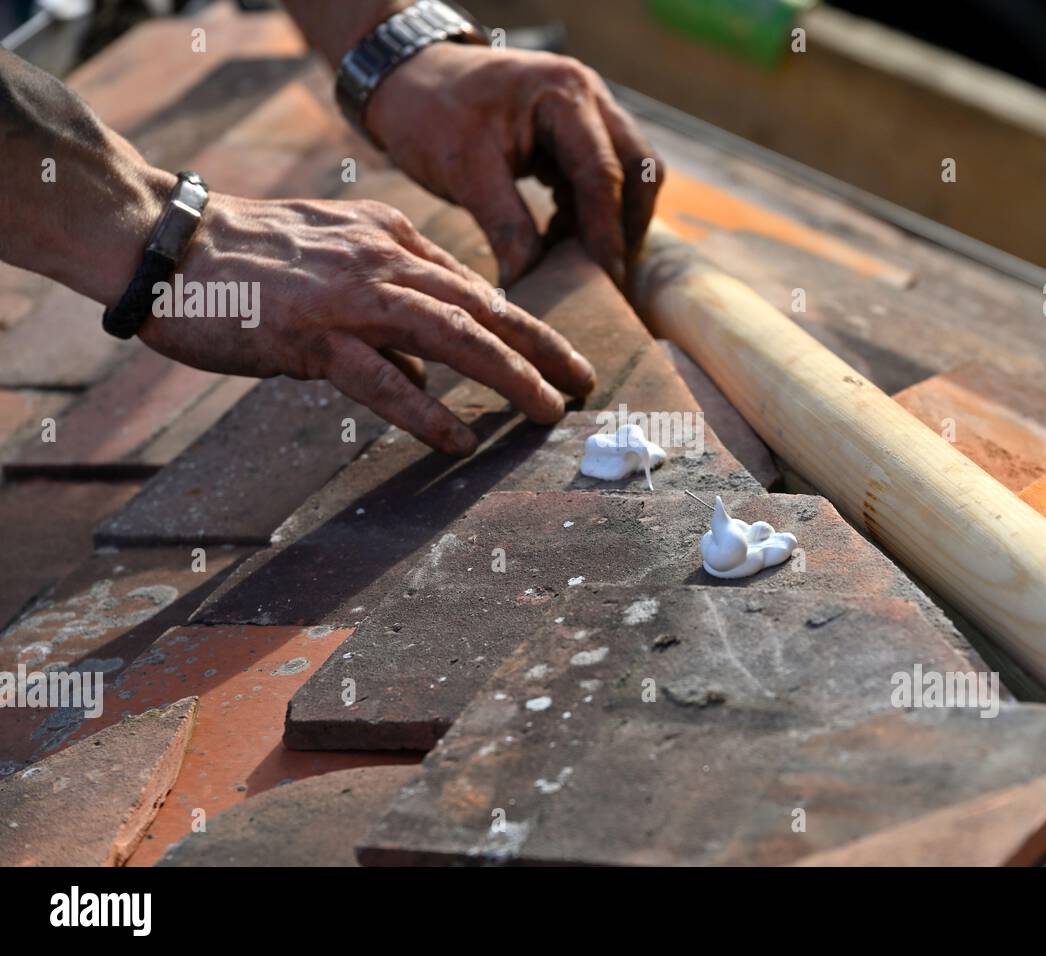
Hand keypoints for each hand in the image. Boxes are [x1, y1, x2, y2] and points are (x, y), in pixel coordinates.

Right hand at [139, 191, 594, 455]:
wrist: (167, 244)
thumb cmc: (250, 260)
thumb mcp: (337, 257)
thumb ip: (389, 301)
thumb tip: (429, 367)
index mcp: (392, 238)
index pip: (475, 286)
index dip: (525, 325)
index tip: (562, 358)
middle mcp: (383, 260)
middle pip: (482, 308)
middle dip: (542, 348)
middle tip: (585, 384)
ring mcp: (349, 296)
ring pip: (451, 335)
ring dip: (508, 375)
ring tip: (547, 410)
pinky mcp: (310, 335)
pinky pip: (380, 377)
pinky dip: (424, 410)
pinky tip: (459, 439)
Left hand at [366, 43, 663, 286]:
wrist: (408, 79)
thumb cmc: (431, 113)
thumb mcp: (464, 170)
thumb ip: (506, 225)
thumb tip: (532, 281)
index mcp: (564, 94)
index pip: (603, 173)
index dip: (607, 232)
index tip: (608, 280)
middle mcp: (588, 96)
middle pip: (639, 168)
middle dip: (627, 225)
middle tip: (609, 276)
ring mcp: (587, 112)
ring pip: (629, 173)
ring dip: (612, 219)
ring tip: (581, 262)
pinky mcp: (575, 132)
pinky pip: (603, 176)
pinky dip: (591, 211)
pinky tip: (562, 240)